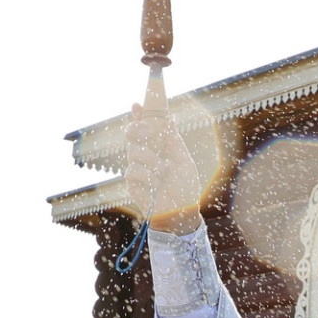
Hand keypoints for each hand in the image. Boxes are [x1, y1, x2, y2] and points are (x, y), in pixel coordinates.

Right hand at [123, 106, 202, 228]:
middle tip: (146, 132)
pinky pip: (132, 170)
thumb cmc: (184, 187)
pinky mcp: (132, 182)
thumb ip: (173, 140)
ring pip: (133, 151)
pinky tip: (155, 183)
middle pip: (132, 133)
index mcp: (159, 147)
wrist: (181, 212)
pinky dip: (146, 175)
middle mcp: (146, 154)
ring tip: (162, 171)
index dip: (139, 115)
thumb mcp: (183, 160)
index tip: (137, 104)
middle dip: (137, 128)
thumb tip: (169, 117)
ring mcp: (138, 167)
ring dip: (150, 159)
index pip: (146, 126)